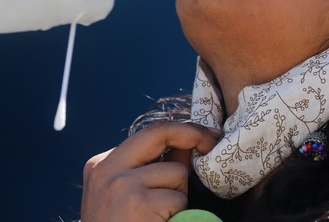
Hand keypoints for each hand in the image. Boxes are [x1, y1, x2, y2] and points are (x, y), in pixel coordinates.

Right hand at [81, 122, 218, 221]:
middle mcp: (106, 170)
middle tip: (212, 142)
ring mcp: (120, 185)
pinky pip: (178, 197)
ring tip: (160, 215)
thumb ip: (157, 167)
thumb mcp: (131, 194)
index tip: (206, 135)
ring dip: (179, 194)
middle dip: (192, 133)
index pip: (149, 133)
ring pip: (176, 172)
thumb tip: (189, 145)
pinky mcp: (138, 203)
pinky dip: (179, 213)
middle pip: (159, 132)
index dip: (182, 131)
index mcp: (102, 166)